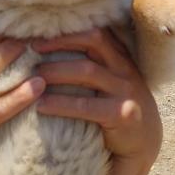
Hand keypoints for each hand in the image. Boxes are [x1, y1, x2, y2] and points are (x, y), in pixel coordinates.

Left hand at [32, 29, 162, 174]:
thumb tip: (51, 49)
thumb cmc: (115, 109)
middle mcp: (126, 69)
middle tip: (31, 50)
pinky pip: (87, 106)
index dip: (68, 31)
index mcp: (121, 58)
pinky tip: (41, 106)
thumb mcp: (110, 82)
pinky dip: (61, 104)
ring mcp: (127, 91)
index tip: (40, 34)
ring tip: (32, 77)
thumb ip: (93, 65)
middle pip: (94, 42)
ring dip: (56, 71)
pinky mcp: (123, 114)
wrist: (142, 144)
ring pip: (87, 71)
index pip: (96, 31)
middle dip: (60, 42)